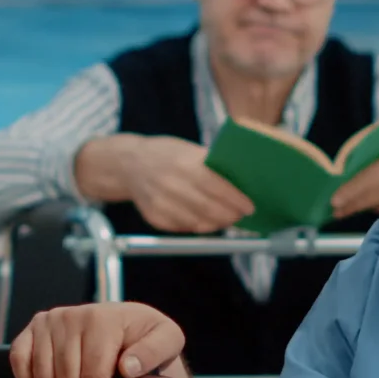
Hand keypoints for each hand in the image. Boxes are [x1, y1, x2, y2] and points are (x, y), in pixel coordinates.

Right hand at [9, 303, 187, 377]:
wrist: (126, 326)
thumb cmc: (144, 336)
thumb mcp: (167, 339)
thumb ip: (154, 351)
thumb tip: (128, 366)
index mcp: (102, 319)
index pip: (93, 376)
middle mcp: (69, 317)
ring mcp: (47, 324)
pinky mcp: (31, 332)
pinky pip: (20, 363)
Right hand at [117, 135, 255, 234]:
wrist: (128, 164)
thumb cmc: (166, 154)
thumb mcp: (188, 150)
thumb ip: (211, 165)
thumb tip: (241, 182)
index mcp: (183, 164)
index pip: (217, 186)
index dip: (236, 200)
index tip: (250, 207)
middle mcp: (171, 184)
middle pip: (209, 208)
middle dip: (230, 215)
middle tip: (241, 216)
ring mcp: (161, 203)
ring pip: (198, 223)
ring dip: (217, 224)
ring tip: (227, 219)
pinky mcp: (154, 217)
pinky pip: (184, 227)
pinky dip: (199, 226)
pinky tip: (206, 220)